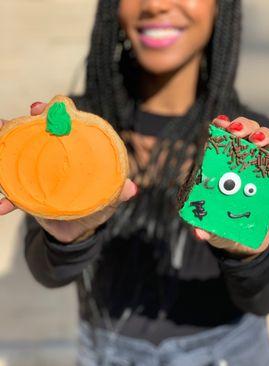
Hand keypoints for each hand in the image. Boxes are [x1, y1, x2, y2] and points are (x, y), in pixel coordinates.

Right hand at [0, 102, 137, 242]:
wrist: (78, 231)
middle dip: (20, 126)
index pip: (64, 125)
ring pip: (16, 157)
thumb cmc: (95, 207)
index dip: (53, 112)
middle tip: (7, 124)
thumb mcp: (108, 199)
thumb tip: (132, 189)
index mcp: (74, 152)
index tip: (42, 109)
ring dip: (2, 152)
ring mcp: (37, 173)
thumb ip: (117, 192)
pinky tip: (1, 207)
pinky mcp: (26, 192)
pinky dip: (6, 200)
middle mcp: (53, 157)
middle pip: (35, 135)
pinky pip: (12, 193)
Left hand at [193, 115, 268, 259]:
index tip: (219, 124)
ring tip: (258, 140)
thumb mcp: (207, 225)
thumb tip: (198, 232)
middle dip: (241, 126)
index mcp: (219, 167)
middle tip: (236, 132)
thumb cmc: (218, 225)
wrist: (241, 240)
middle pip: (243, 134)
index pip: (220, 139)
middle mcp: (239, 162)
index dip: (220, 128)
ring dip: (262, 135)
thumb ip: (202, 225)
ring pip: (265, 142)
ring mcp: (258, 170)